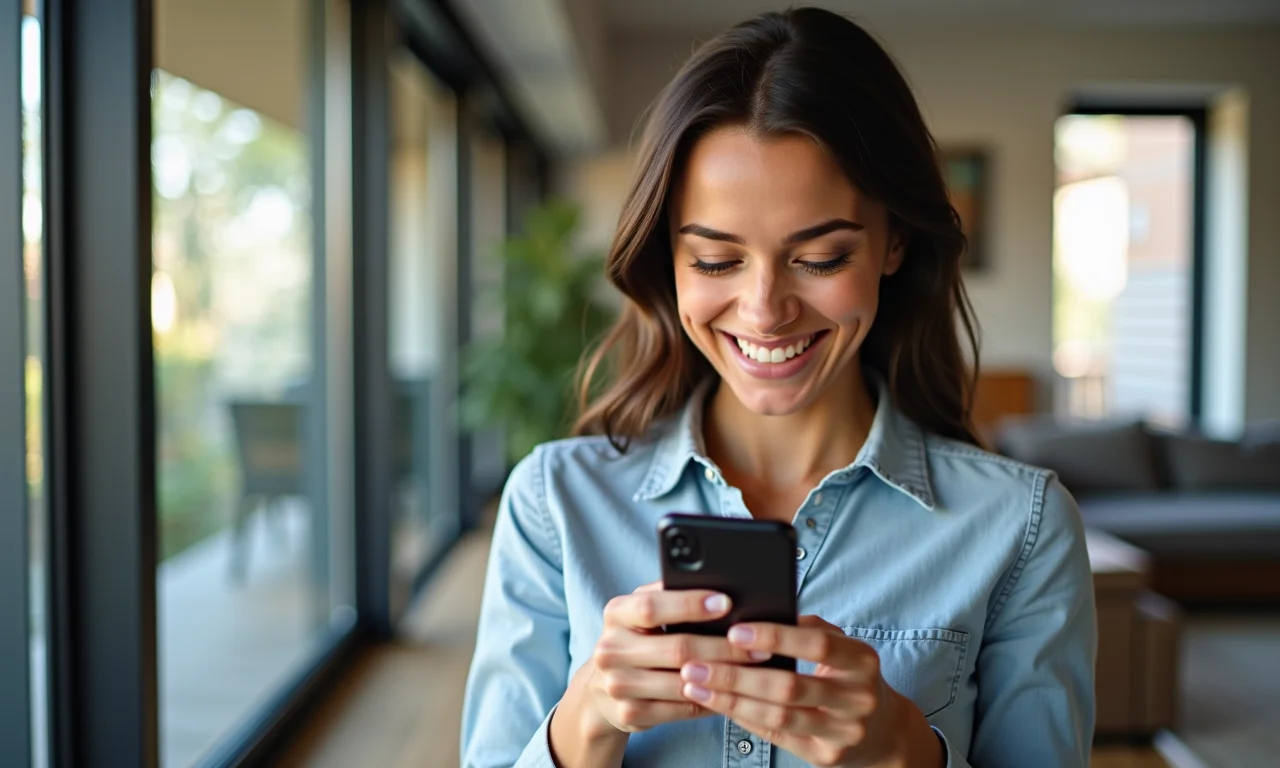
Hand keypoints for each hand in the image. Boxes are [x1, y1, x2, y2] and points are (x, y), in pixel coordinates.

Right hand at [577, 582, 772, 734]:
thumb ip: (670, 597)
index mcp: (616, 614)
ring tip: (755, 670)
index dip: (690, 604)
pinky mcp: (629, 714)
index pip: (652, 606)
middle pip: (676, 648)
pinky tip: (734, 693)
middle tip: (760, 646)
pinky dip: (712, 701)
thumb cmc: (638, 639)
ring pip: (683, 683)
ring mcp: (617, 685)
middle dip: (724, 647)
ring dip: (725, 677)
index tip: (726, 602)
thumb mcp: (643, 613)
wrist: (600, 690)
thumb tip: (722, 588)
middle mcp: (610, 649)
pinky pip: (682, 709)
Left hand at [678, 615, 942, 767]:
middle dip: (737, 674)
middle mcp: (858, 698)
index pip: (818, 645)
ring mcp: (843, 732)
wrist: (883, 733)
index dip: (776, 637)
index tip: (734, 630)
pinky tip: (716, 704)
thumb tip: (759, 611)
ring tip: (695, 684)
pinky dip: (742, 718)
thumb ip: (810, 629)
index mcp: (863, 661)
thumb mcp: (844, 649)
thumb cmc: (850, 677)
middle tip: (696, 662)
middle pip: (790, 686)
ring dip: (731, 700)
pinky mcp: (825, 756)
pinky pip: (776, 736)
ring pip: (778, 716)